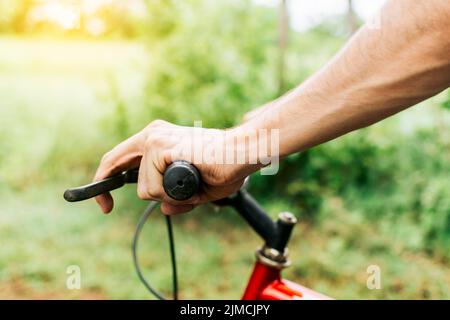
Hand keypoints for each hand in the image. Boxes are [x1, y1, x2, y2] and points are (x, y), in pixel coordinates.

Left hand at [93, 120, 257, 214]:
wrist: (242, 152)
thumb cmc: (225, 166)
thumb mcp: (196, 187)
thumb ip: (176, 196)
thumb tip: (165, 208)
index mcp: (159, 138)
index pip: (122, 157)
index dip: (107, 176)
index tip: (104, 199)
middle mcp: (152, 135)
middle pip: (115, 164)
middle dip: (103, 186)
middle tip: (104, 207)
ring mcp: (154, 140)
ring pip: (144, 189)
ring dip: (166, 196)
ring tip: (190, 185)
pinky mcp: (159, 150)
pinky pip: (155, 189)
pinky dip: (172, 194)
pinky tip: (190, 181)